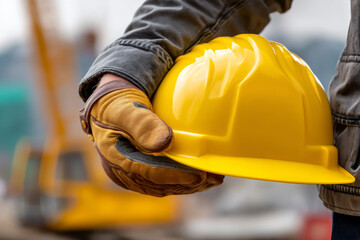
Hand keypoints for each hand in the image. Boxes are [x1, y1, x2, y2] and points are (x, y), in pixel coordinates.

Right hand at [80, 74, 223, 196]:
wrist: (109, 109)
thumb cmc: (117, 105)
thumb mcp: (126, 109)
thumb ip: (143, 124)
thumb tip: (164, 143)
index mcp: (115, 158)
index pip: (150, 172)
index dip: (176, 175)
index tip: (200, 175)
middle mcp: (123, 172)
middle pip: (160, 184)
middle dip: (188, 183)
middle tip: (215, 178)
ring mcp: (132, 175)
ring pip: (163, 186)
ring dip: (188, 185)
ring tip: (213, 179)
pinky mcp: (140, 174)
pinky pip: (162, 182)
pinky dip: (181, 180)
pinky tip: (199, 176)